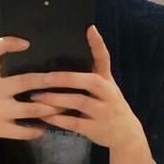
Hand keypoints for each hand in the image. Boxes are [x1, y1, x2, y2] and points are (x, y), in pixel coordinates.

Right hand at [0, 37, 62, 158]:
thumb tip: (25, 62)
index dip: (8, 43)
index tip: (26, 43)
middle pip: (24, 81)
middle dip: (48, 81)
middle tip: (67, 79)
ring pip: (30, 109)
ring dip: (50, 108)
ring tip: (65, 106)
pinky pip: (22, 131)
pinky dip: (36, 130)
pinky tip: (45, 127)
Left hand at [31, 25, 143, 149]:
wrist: (126, 135)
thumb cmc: (108, 105)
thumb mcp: (105, 87)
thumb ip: (90, 75)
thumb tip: (61, 57)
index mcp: (107, 80)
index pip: (104, 58)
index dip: (98, 44)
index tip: (90, 28)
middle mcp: (108, 93)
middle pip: (90, 81)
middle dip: (67, 78)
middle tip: (45, 77)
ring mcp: (104, 111)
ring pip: (80, 102)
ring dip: (56, 99)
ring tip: (36, 96)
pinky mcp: (97, 129)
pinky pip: (75, 122)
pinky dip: (58, 119)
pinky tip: (43, 116)